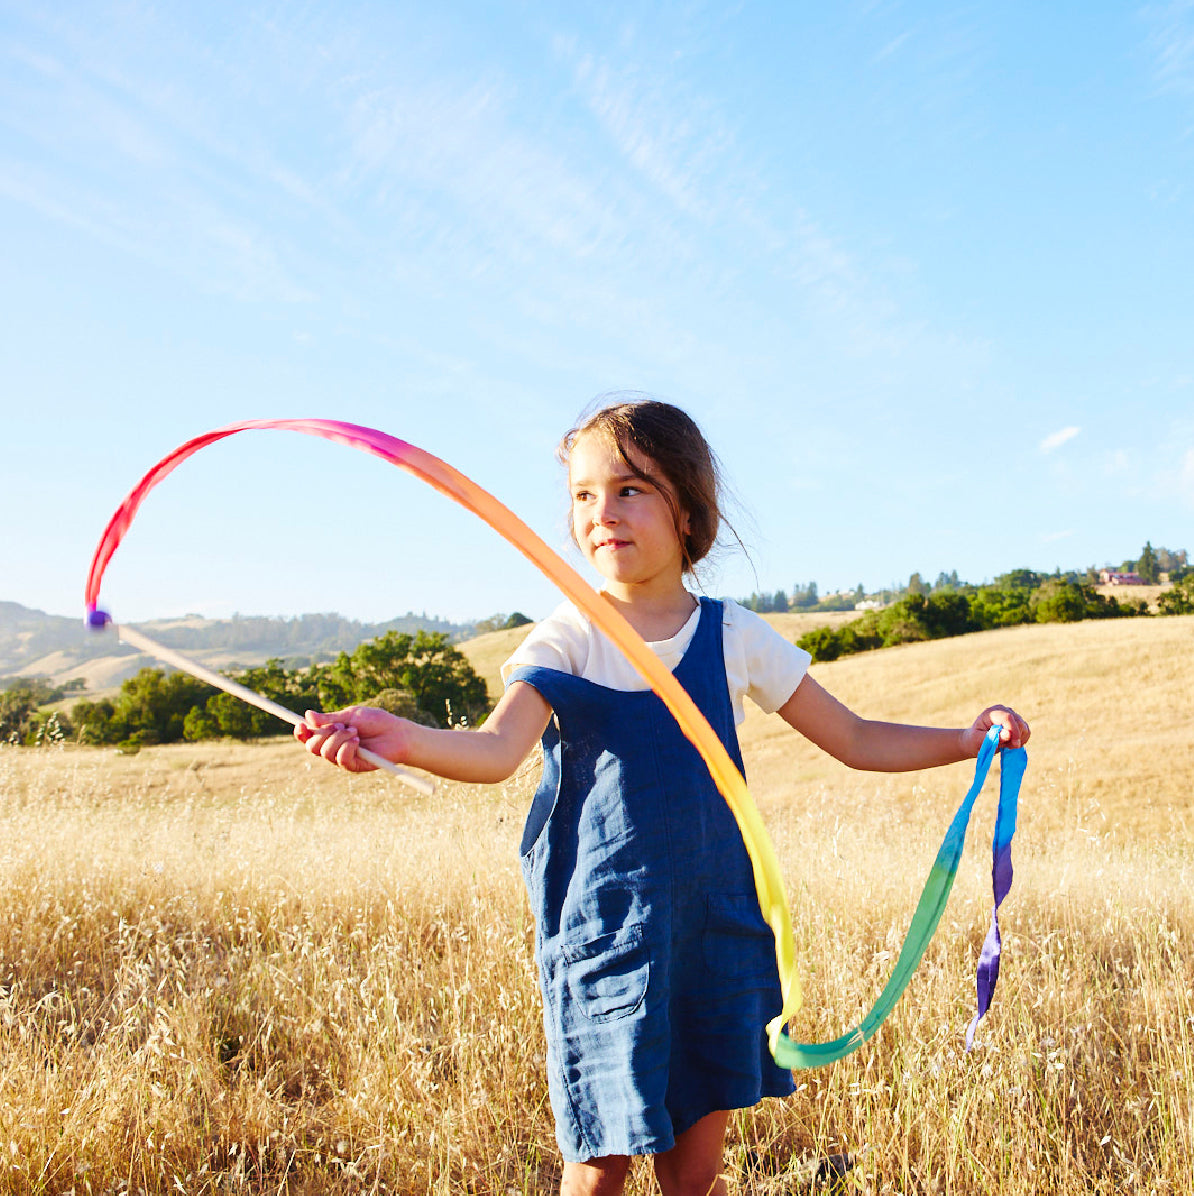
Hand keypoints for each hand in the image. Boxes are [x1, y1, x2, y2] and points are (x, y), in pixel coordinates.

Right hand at [293, 705, 412, 772]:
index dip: (301, 732)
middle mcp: (333, 747)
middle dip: (324, 734)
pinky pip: (340, 760)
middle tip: (341, 726)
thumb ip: (330, 719)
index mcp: (330, 733)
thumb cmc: (375, 721)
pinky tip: (357, 741)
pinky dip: (347, 748)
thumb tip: (307, 715)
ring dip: (339, 738)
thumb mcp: (351, 716)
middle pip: (312, 746)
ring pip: (325, 752)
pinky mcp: (353, 766)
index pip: (308, 736)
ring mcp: (342, 757)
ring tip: (355, 732)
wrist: (396, 732)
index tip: (301, 725)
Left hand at [964, 705, 1030, 755]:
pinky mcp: (1017, 722)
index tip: (1014, 744)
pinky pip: (1026, 731)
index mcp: (992, 712)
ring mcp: (1011, 715)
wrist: (976, 740)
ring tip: (1006, 745)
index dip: (1013, 731)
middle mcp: (1003, 710)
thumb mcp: (979, 740)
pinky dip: (1021, 739)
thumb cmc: (975, 740)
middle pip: (1019, 722)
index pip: (1008, 717)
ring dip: (1018, 739)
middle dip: (1016, 737)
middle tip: (1006, 747)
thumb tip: (1008, 734)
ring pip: (1024, 727)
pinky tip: (1011, 743)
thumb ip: (993, 737)